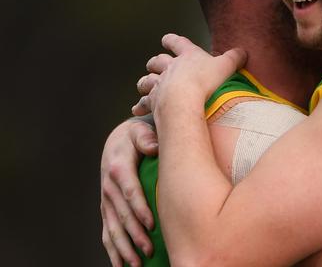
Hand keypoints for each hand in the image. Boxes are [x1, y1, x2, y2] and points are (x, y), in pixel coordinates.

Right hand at [100, 119, 158, 265]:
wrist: (117, 141)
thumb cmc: (135, 136)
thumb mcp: (140, 131)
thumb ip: (146, 138)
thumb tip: (154, 146)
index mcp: (118, 168)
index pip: (130, 192)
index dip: (139, 209)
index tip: (152, 224)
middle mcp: (108, 187)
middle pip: (122, 215)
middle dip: (135, 234)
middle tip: (149, 250)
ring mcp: (106, 201)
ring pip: (113, 229)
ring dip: (124, 248)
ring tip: (138, 265)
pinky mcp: (107, 209)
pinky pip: (107, 233)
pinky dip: (113, 250)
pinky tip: (122, 266)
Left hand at [131, 34, 246, 116]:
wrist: (184, 100)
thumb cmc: (206, 81)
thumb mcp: (226, 66)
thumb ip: (235, 58)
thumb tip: (243, 52)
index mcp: (187, 56)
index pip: (177, 43)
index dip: (172, 41)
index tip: (167, 39)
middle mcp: (170, 68)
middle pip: (157, 61)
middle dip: (155, 62)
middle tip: (153, 63)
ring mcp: (160, 84)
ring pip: (147, 80)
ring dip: (145, 81)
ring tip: (143, 84)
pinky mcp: (154, 101)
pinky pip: (143, 103)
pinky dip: (140, 106)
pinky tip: (136, 109)